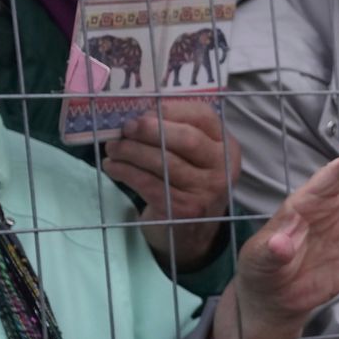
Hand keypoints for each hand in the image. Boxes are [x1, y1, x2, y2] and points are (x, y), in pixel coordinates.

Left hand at [104, 100, 239, 268]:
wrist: (192, 228)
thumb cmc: (184, 180)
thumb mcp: (191, 154)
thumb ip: (174, 129)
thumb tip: (137, 115)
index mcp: (226, 146)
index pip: (202, 116)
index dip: (169, 109)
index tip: (142, 112)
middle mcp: (223, 168)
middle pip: (186, 139)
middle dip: (150, 130)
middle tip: (125, 128)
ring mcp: (207, 191)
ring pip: (165, 162)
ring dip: (131, 152)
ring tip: (113, 148)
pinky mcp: (186, 210)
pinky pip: (150, 184)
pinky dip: (125, 172)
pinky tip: (112, 167)